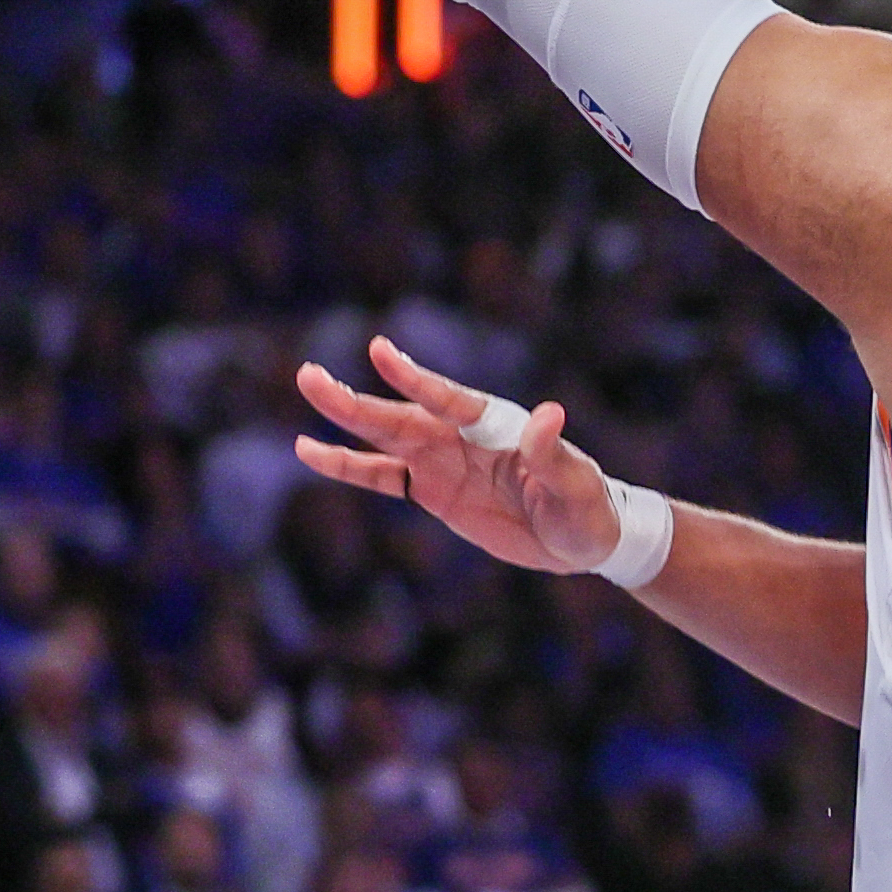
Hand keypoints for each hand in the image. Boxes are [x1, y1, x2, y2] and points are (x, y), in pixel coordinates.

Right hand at [296, 337, 629, 575]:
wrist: (579, 539)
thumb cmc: (585, 506)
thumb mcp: (576, 484)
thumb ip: (554, 453)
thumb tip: (549, 414)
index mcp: (495, 425)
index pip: (448, 399)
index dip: (414, 378)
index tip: (380, 352)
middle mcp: (460, 435)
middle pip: (399, 414)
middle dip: (353, 399)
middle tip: (308, 375)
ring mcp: (441, 460)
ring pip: (382, 436)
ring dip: (343, 416)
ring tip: (306, 388)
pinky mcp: (429, 490)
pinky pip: (379, 475)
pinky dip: (346, 464)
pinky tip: (309, 450)